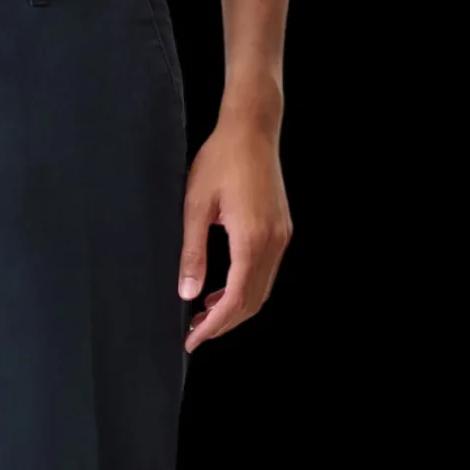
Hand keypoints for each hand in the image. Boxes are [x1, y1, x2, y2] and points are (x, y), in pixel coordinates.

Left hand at [178, 117, 292, 349]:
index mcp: (252, 240)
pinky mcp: (282, 229)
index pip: (236, 300)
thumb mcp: (196, 206)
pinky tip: (222, 288)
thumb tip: (187, 293)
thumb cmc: (221, 161)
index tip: (192, 339)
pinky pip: (266, 271)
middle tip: (195, 332)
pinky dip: (246, 288)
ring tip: (204, 314)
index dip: (214, 326)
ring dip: (235, 307)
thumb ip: (193, 253)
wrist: (252, 130)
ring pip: (262, 289)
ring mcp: (281, 237)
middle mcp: (273, 243)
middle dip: (224, 323)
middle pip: (253, 302)